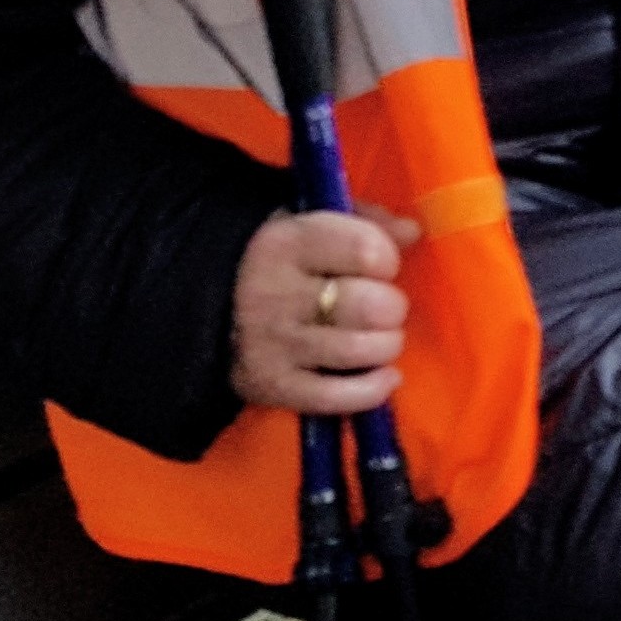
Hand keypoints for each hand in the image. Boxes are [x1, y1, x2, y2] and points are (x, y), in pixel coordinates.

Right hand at [229, 204, 420, 414]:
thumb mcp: (313, 226)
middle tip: (383, 309)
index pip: (366, 250)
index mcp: (287, 243)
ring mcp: (272, 343)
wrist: (208, 307)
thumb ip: (366, 223)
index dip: (387, 259)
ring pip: (358, 350)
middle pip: (368, 305)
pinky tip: (384, 377)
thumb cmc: (281, 262)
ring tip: (380, 339)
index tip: (380, 266)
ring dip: (385, 346)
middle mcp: (275, 293)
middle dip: (390, 308)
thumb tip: (411, 232)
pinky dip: (371, 390)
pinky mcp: (271, 386)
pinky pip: (336, 397)